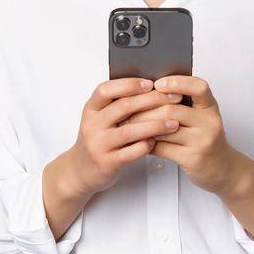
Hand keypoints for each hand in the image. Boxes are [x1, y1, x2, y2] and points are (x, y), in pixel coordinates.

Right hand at [65, 77, 185, 195]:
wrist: (80, 171)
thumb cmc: (98, 140)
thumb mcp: (100, 119)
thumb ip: (118, 105)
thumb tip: (153, 88)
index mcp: (91, 110)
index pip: (105, 90)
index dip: (129, 84)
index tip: (150, 83)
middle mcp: (92, 125)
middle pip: (123, 107)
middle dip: (152, 100)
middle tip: (174, 98)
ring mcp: (98, 144)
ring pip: (129, 131)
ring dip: (155, 125)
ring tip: (173, 123)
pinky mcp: (106, 163)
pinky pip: (130, 153)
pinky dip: (146, 146)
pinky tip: (157, 141)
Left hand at [125, 74, 246, 196]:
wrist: (222, 168)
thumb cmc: (206, 139)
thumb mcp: (201, 118)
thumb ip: (183, 105)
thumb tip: (148, 92)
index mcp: (210, 107)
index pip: (199, 87)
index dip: (177, 83)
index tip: (157, 84)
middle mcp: (209, 122)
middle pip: (172, 110)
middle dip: (145, 110)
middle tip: (127, 110)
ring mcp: (202, 141)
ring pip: (164, 129)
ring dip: (141, 127)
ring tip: (128, 125)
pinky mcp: (192, 158)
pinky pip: (162, 148)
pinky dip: (147, 144)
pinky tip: (140, 141)